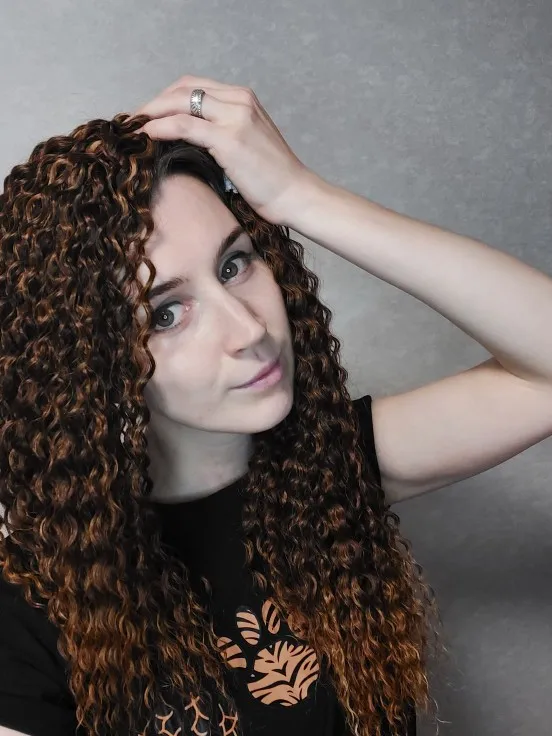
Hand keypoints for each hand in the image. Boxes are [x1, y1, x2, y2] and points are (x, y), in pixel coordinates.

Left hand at [132, 74, 313, 224]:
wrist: (295, 195)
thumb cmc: (273, 178)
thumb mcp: (247, 144)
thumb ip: (222, 131)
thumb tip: (187, 138)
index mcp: (244, 98)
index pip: (194, 86)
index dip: (166, 97)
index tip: (148, 113)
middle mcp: (240, 100)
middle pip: (184, 88)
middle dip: (154, 102)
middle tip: (134, 120)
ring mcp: (235, 117)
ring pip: (180, 102)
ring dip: (152, 112)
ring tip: (135, 128)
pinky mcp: (229, 139)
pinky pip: (184, 125)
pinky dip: (161, 127)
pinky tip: (147, 134)